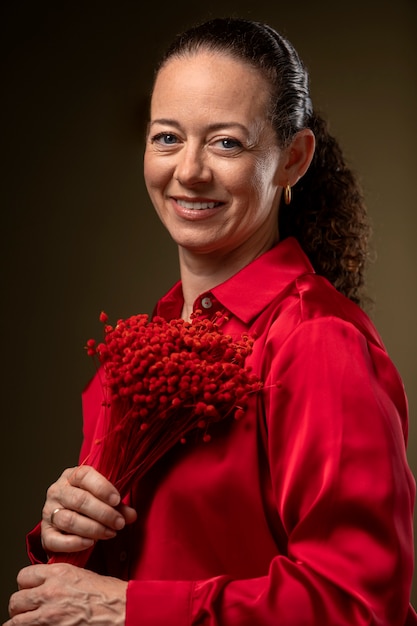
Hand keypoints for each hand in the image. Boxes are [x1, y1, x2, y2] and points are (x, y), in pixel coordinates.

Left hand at [5, 563, 126, 624]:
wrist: (122, 609)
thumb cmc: (109, 594)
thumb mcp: (82, 575)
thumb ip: (61, 579)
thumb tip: (48, 585)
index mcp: (58, 573)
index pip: (24, 576)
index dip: (25, 585)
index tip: (29, 590)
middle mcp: (50, 592)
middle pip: (16, 600)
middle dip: (20, 606)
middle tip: (27, 610)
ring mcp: (49, 615)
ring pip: (15, 621)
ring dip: (20, 622)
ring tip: (27, 622)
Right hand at [41, 465, 136, 553]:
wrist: (66, 521)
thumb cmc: (88, 504)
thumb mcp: (104, 499)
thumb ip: (118, 506)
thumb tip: (132, 515)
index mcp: (71, 476)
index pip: (84, 475)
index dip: (102, 487)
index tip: (117, 500)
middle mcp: (57, 491)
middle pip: (80, 500)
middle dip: (103, 513)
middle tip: (119, 523)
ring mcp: (49, 512)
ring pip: (70, 520)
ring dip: (93, 529)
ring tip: (110, 533)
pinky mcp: (45, 533)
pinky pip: (56, 540)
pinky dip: (75, 543)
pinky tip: (91, 543)